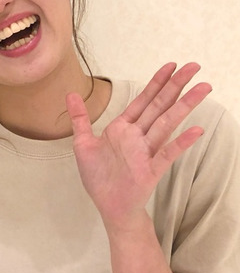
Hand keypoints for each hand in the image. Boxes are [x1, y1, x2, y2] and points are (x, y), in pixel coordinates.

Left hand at [66, 63, 211, 230]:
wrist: (108, 206)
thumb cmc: (98, 177)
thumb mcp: (83, 143)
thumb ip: (79, 118)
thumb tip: (71, 93)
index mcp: (123, 128)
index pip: (143, 100)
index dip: (156, 83)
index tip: (170, 66)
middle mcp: (138, 136)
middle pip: (159, 106)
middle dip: (175, 86)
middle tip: (194, 67)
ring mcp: (147, 152)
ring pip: (168, 124)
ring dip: (184, 106)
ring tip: (203, 88)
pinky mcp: (151, 170)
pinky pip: (167, 154)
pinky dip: (181, 143)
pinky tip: (196, 130)